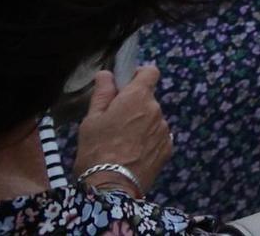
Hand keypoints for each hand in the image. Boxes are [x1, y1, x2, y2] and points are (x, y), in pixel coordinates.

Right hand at [77, 67, 171, 195]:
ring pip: (153, 119)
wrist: (111, 187)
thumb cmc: (96, 149)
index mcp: (138, 97)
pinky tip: (132, 154)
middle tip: (114, 123)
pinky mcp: (168, 148)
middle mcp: (157, 109)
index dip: (138, 75)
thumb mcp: (92, 119)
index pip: (151, 72)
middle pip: (148, 99)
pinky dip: (148, 141)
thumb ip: (102, 93)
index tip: (126, 85)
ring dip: (142, 124)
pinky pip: (158, 137)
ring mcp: (165, 130)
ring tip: (121, 143)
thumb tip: (106, 73)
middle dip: (134, 106)